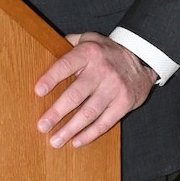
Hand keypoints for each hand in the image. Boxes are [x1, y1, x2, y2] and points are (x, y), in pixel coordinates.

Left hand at [34, 33, 156, 148]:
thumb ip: (67, 44)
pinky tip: (76, 141)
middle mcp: (102, 70)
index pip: (66, 65)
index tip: (38, 91)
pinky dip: (90, 134)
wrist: (141, 58)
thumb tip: (43, 49)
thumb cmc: (106, 51)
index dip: (51, 78)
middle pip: (76, 95)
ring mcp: (114, 88)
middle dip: (57, 112)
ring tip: (55, 141)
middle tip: (42, 126)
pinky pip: (105, 122)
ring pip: (89, 113)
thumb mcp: (88, 39)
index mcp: (89, 53)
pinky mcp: (124, 103)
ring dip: (70, 129)